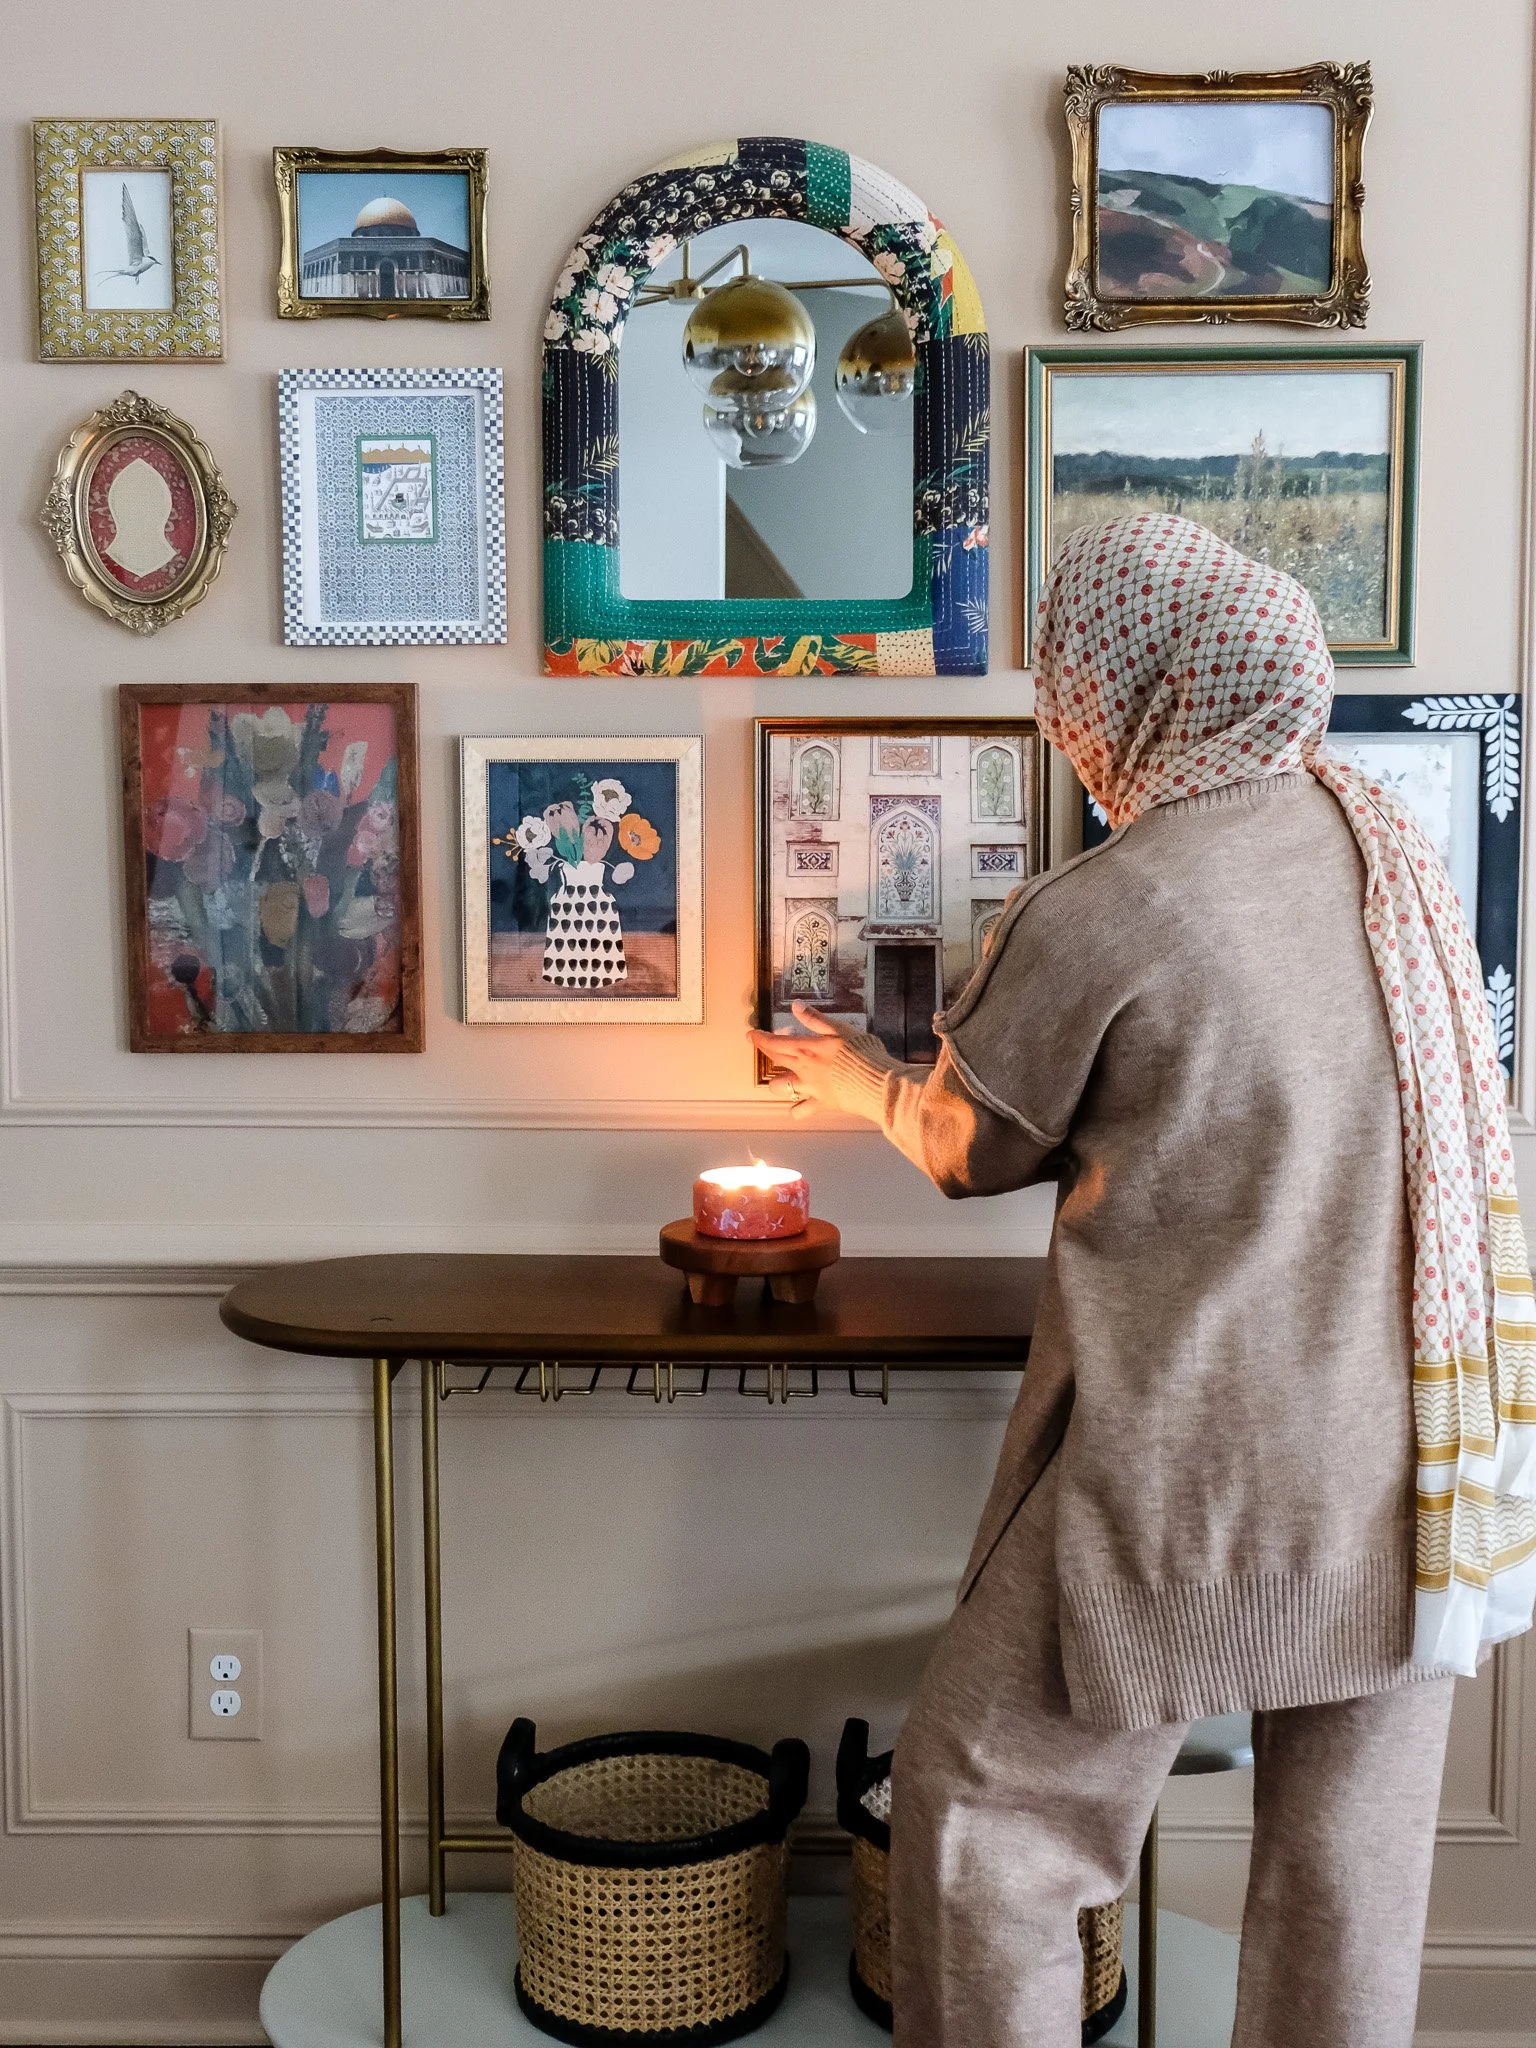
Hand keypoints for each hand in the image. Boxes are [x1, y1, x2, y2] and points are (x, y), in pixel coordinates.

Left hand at [748, 1002, 859, 1119]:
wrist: (876, 1082)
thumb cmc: (861, 1052)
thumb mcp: (840, 1029)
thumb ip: (815, 1019)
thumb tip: (795, 1006)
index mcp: (806, 1049)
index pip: (775, 1043)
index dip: (760, 1038)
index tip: (750, 1034)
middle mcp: (802, 1069)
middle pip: (775, 1060)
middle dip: (764, 1051)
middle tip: (759, 1044)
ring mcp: (810, 1089)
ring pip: (781, 1088)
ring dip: (777, 1083)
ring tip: (780, 1079)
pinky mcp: (821, 1104)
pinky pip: (801, 1111)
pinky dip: (797, 1108)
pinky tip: (798, 1105)